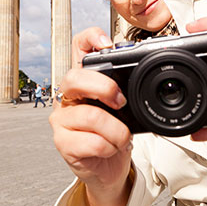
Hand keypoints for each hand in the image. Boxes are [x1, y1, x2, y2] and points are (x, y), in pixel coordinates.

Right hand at [49, 27, 132, 205]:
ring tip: (121, 137)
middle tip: (121, 102)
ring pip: (89, 115)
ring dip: (116, 130)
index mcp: (83, 80)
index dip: (90, 37)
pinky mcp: (63, 143)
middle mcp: (67, 95)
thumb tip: (145, 73)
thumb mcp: (122, 107)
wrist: (108, 167)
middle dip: (104, 88)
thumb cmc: (114, 132)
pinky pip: (90, 142)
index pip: (78, 47)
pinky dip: (109, 147)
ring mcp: (61, 119)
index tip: (107, 43)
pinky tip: (110, 148)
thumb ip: (125, 89)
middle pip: (75, 77)